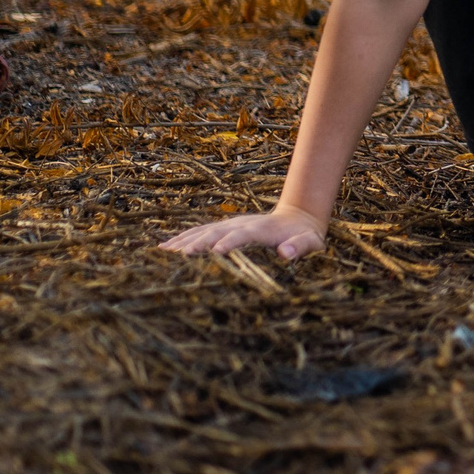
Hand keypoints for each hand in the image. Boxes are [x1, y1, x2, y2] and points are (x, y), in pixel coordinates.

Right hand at [160, 205, 326, 260]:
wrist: (298, 218)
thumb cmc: (305, 236)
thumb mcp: (311, 242)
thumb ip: (301, 246)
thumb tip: (286, 252)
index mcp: (262, 229)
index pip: (243, 234)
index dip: (230, 242)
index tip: (216, 251)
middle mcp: (242, 224)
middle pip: (217, 232)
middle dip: (199, 243)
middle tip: (180, 256)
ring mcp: (231, 224)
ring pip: (204, 231)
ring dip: (184, 240)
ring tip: (162, 252)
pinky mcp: (224, 228)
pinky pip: (200, 232)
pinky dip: (182, 238)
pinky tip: (164, 247)